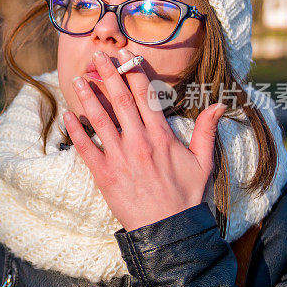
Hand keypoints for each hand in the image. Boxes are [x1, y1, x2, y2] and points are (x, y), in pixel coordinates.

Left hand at [63, 49, 227, 231]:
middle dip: (108, 75)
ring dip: (87, 97)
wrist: (169, 230)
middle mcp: (139, 142)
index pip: (145, 96)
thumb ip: (207, 131)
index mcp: (161, 136)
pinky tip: (67, 115)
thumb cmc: (186, 196)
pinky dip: (76, 131)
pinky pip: (86, 148)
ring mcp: (120, 158)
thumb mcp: (203, 162)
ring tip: (77, 79)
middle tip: (97, 55)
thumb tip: (219, 105)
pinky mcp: (104, 175)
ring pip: (100, 120)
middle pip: (120, 100)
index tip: (126, 55)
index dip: (135, 73)